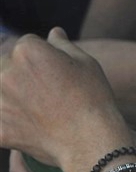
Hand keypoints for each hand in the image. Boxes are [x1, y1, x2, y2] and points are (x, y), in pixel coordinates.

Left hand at [0, 28, 131, 171]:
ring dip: (13, 97)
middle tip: (46, 92)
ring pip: (1, 93)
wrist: (89, 138)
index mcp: (27, 51)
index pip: (24, 44)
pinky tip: (30, 127)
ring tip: (39, 110)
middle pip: (6, 66)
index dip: (41, 56)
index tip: (53, 70)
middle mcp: (6, 72)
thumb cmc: (92, 96)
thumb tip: (54, 33)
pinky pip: (0, 120)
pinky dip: (10, 123)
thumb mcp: (85, 63)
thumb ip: (63, 45)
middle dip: (21, 75)